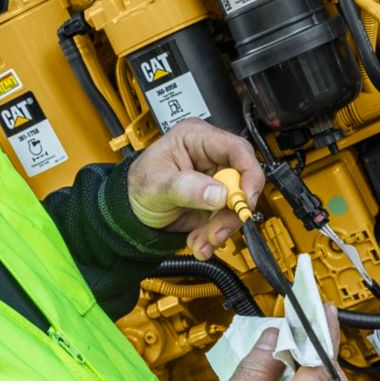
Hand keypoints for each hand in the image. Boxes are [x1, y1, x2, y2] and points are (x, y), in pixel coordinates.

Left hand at [126, 120, 262, 260]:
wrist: (130, 210)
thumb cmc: (137, 185)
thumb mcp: (156, 184)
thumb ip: (187, 188)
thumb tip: (219, 194)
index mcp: (196, 138)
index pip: (237, 149)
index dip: (249, 174)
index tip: (245, 199)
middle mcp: (211, 157)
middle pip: (242, 181)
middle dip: (231, 211)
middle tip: (218, 231)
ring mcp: (214, 181)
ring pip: (236, 205)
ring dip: (221, 229)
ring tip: (203, 242)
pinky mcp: (214, 202)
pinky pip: (226, 220)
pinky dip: (215, 236)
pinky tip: (200, 242)